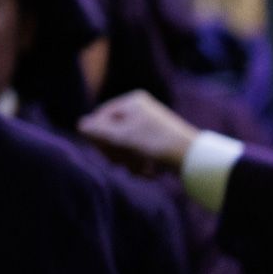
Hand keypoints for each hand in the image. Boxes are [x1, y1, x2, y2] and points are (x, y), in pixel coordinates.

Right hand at [77, 90, 200, 169]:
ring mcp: (148, 126)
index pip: (100, 117)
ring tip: (139, 169)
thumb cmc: (155, 143)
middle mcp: (140, 110)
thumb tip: (79, 125)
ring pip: (124, 145)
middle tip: (121, 163)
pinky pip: (137, 152)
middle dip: (116, 151)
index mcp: (132, 102)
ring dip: (128, 161)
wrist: (193, 158)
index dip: (98, 135)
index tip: (104, 151)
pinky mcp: (156, 141)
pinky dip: (139, 163)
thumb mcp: (122, 137)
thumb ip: (98, 131)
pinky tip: (148, 171)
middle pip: (111, 132)